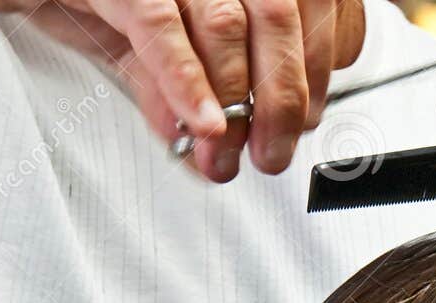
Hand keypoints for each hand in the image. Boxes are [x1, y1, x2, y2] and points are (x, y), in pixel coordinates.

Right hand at [0, 0, 363, 183]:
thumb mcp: (128, 37)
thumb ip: (170, 81)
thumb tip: (207, 137)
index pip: (293, 6)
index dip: (307, 71)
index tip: (300, 125)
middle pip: (273, 15)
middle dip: (280, 98)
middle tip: (269, 154)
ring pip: (227, 23)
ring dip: (235, 102)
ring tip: (226, 154)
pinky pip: (159, 22)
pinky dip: (186, 80)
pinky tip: (203, 122)